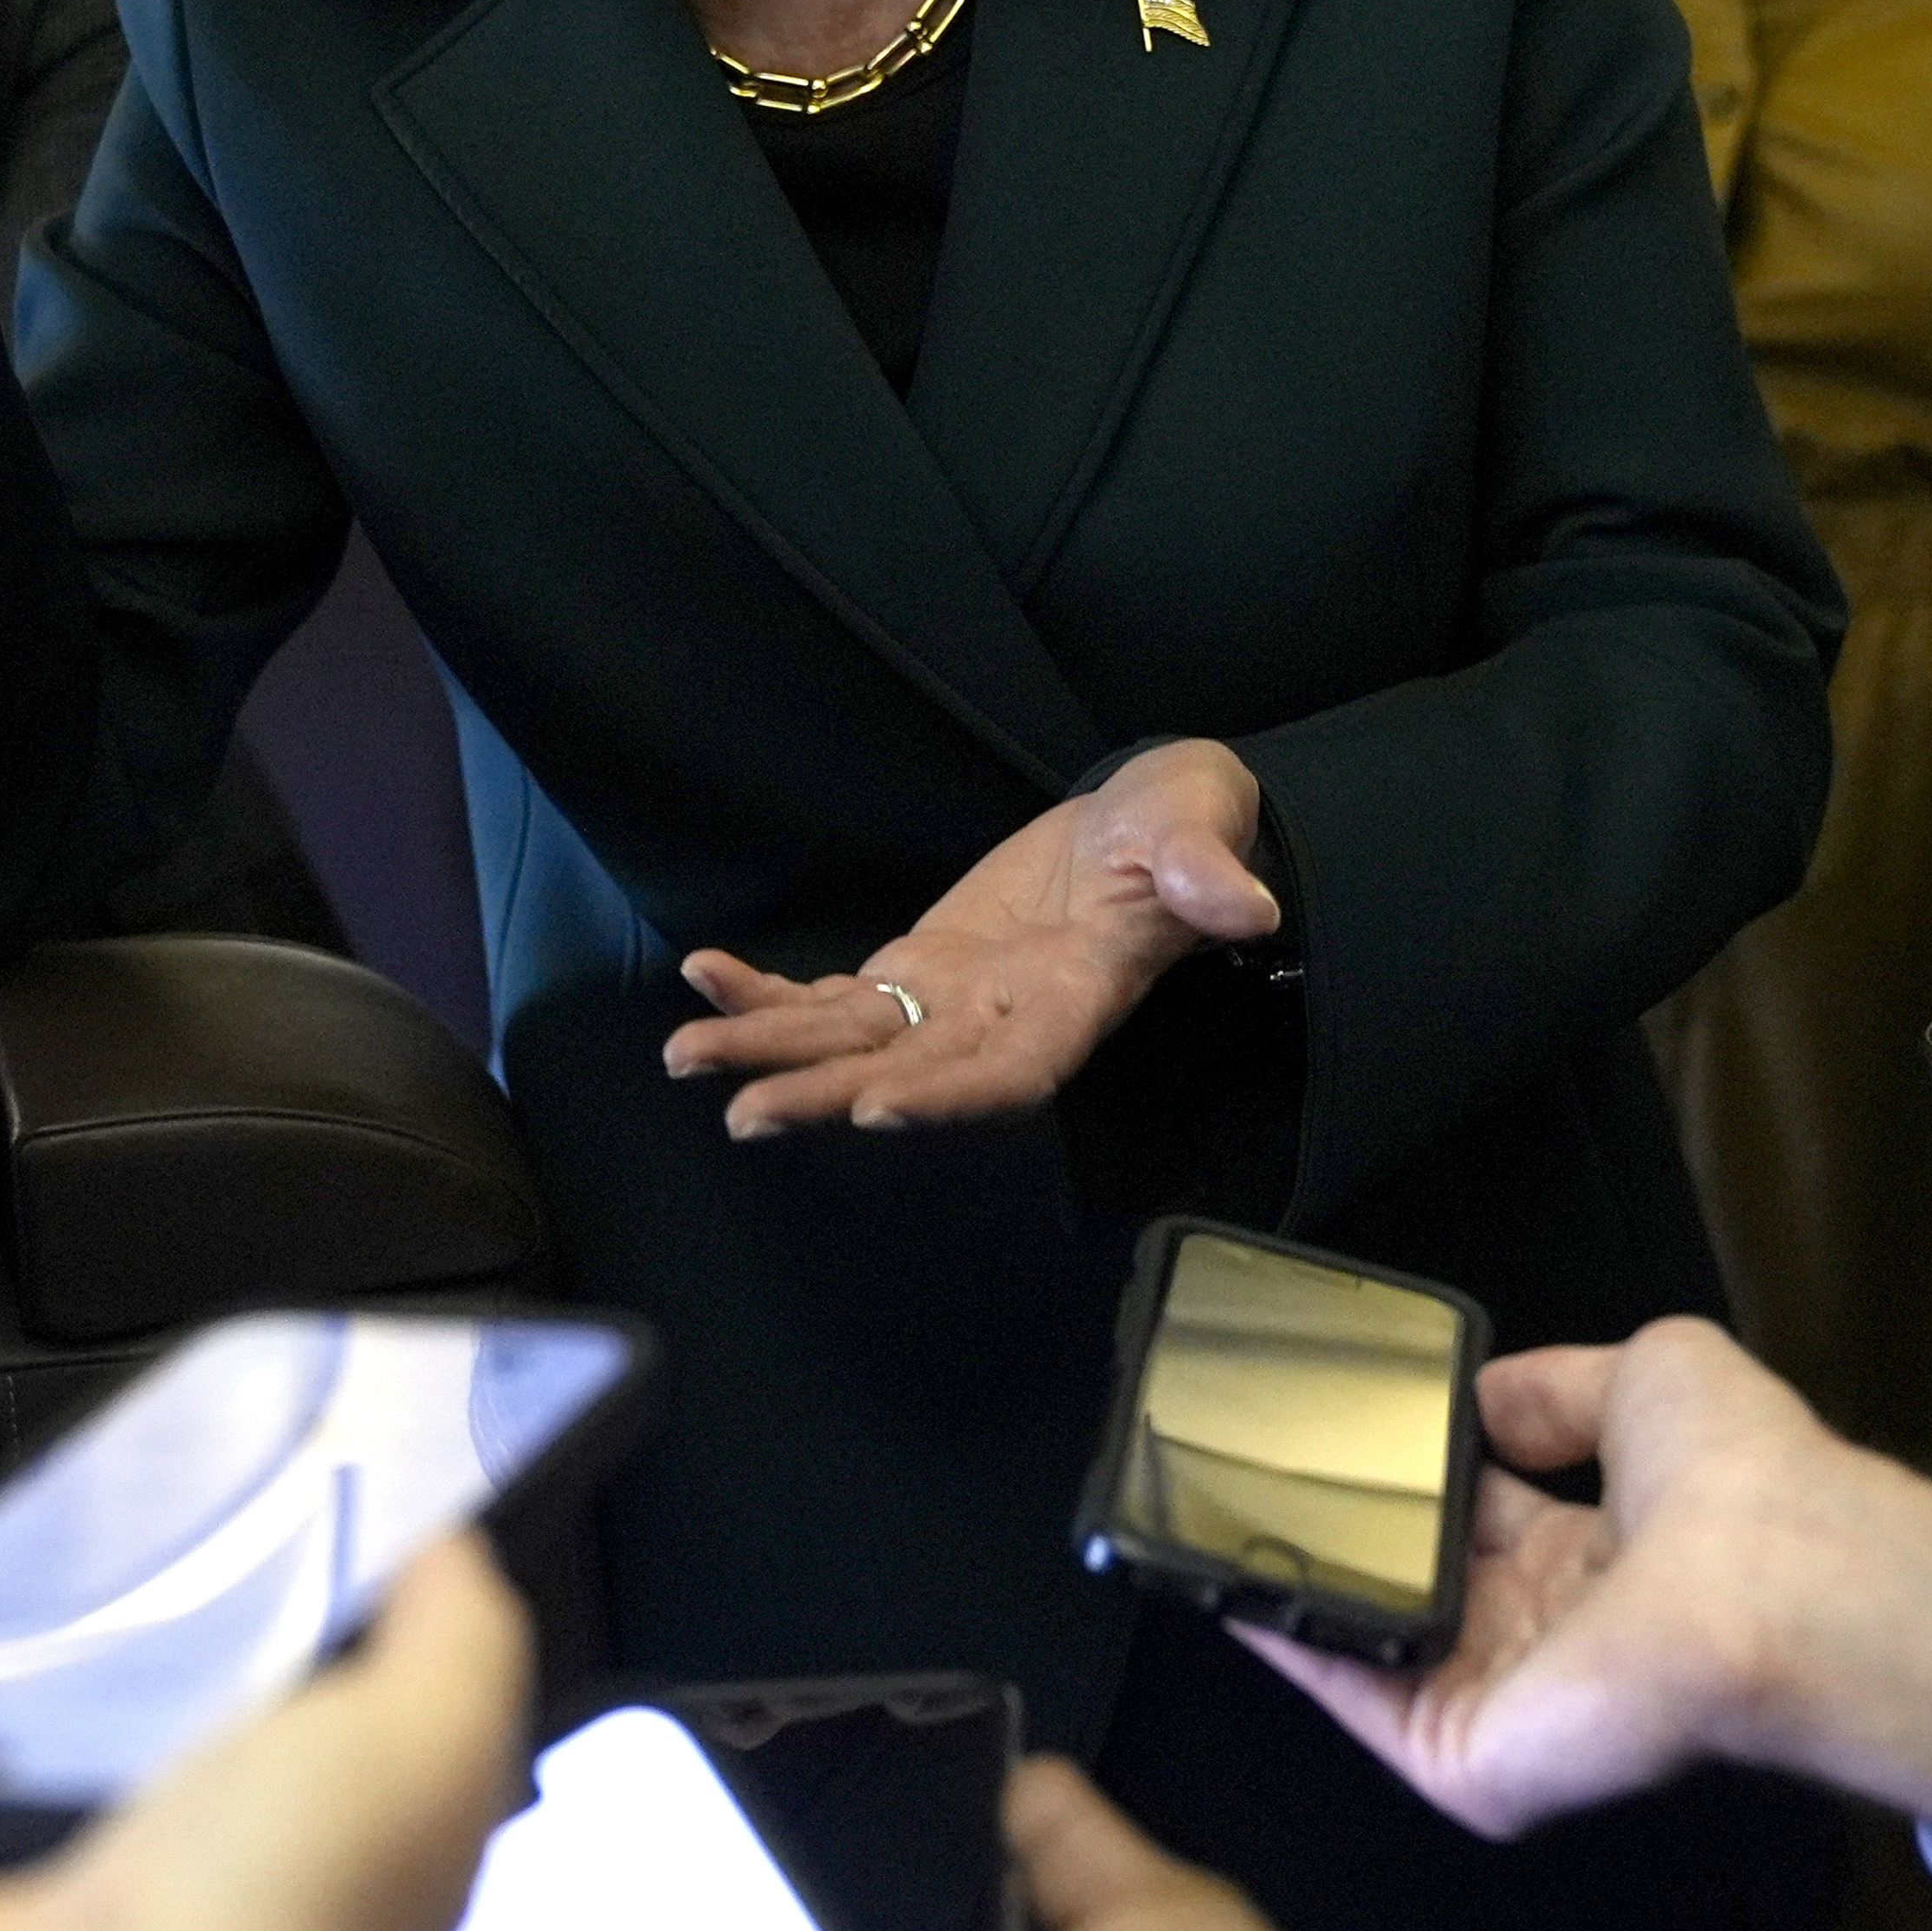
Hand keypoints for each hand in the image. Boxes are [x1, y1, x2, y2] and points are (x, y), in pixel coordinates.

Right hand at [0, 1528, 532, 1930]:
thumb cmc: (283, 1910)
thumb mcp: (433, 1729)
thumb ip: (453, 1623)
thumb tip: (442, 1538)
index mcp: (258, 1821)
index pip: (226, 1692)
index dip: (188, 1592)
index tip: (144, 1497)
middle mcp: (117, 1869)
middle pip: (42, 1712)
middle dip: (0, 1608)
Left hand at [668, 741, 1281, 1137]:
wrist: (1146, 818)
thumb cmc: (1184, 822)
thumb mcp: (1200, 827)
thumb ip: (1207, 873)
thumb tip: (1245, 906)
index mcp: (1079, 999)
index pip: (1012, 1070)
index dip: (947, 1095)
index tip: (877, 1108)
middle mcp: (1006, 1020)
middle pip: (909, 1073)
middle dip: (826, 1095)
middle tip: (744, 1112)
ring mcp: (954, 1001)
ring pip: (854, 1044)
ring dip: (772, 1053)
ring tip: (686, 1054)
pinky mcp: (919, 970)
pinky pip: (835, 995)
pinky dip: (771, 993)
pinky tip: (706, 979)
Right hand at [1237, 1317, 1931, 1846]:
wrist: (1780, 1583)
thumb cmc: (1745, 1477)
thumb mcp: (1651, 1375)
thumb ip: (1556, 1387)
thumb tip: (1481, 1396)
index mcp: (1602, 1550)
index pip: (1484, 1517)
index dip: (1416, 1475)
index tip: (1339, 1431)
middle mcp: (1552, 1633)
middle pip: (1423, 1586)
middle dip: (1346, 1530)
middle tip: (1253, 1464)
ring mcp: (1508, 1704)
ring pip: (1377, 1647)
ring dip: (1299, 1582)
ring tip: (1213, 1510)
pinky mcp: (1471, 1759)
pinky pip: (1363, 1700)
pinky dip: (1295, 1642)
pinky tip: (1235, 1575)